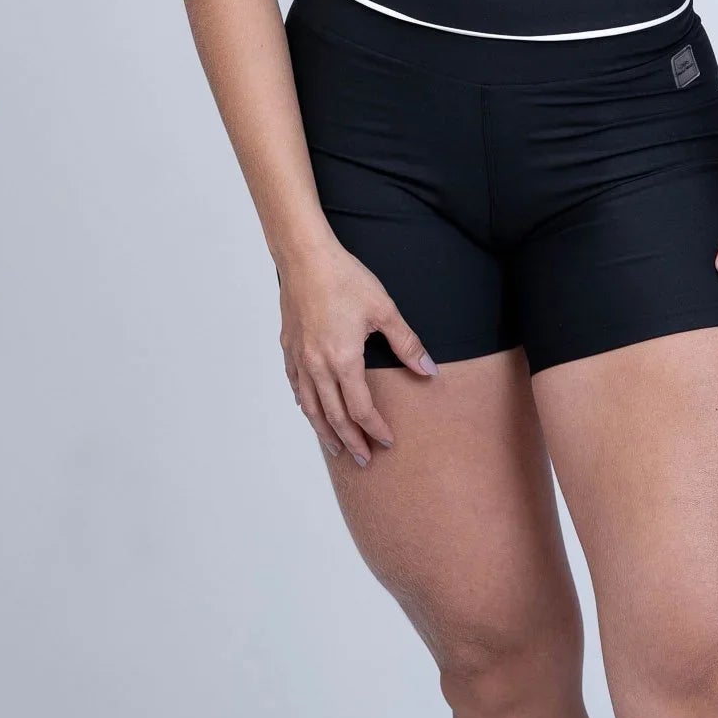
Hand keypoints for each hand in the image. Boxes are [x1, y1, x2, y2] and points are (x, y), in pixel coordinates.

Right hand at [277, 240, 438, 463]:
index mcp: (343, 360)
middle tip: (364, 460)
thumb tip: (428, 370)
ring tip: (336, 448)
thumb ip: (407, 344)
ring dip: (325, 431)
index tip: (387, 441)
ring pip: (311, 407)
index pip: (360, 409)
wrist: (305, 257)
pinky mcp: (289, 348)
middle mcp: (318, 366)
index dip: (375, 428)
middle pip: (334, 416)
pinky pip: (296, 386)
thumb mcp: (384, 310)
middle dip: (351, 441)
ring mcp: (300, 358)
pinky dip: (306, 404)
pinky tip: (310, 409)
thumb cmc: (345, 279)